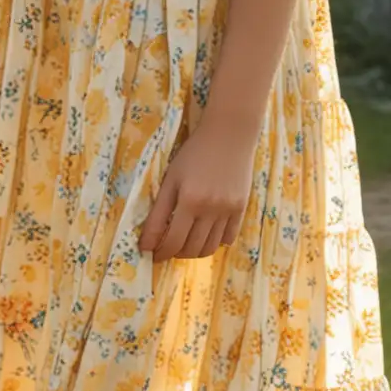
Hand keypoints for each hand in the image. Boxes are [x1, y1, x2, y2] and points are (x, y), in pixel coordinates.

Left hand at [138, 115, 257, 260]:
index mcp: (189, 201)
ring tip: (182, 245)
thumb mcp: (170, 179)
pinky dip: (214, 243)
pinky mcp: (242, 209)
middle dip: (174, 253)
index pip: (172, 239)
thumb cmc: (193, 154)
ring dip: (193, 252)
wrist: (228, 137)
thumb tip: (148, 240)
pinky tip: (204, 236)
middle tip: (165, 249)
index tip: (150, 253)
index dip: (159, 251)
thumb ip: (160, 210)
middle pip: (191, 248)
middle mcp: (210, 210)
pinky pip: (228, 238)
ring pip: (210, 247)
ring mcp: (229, 212)